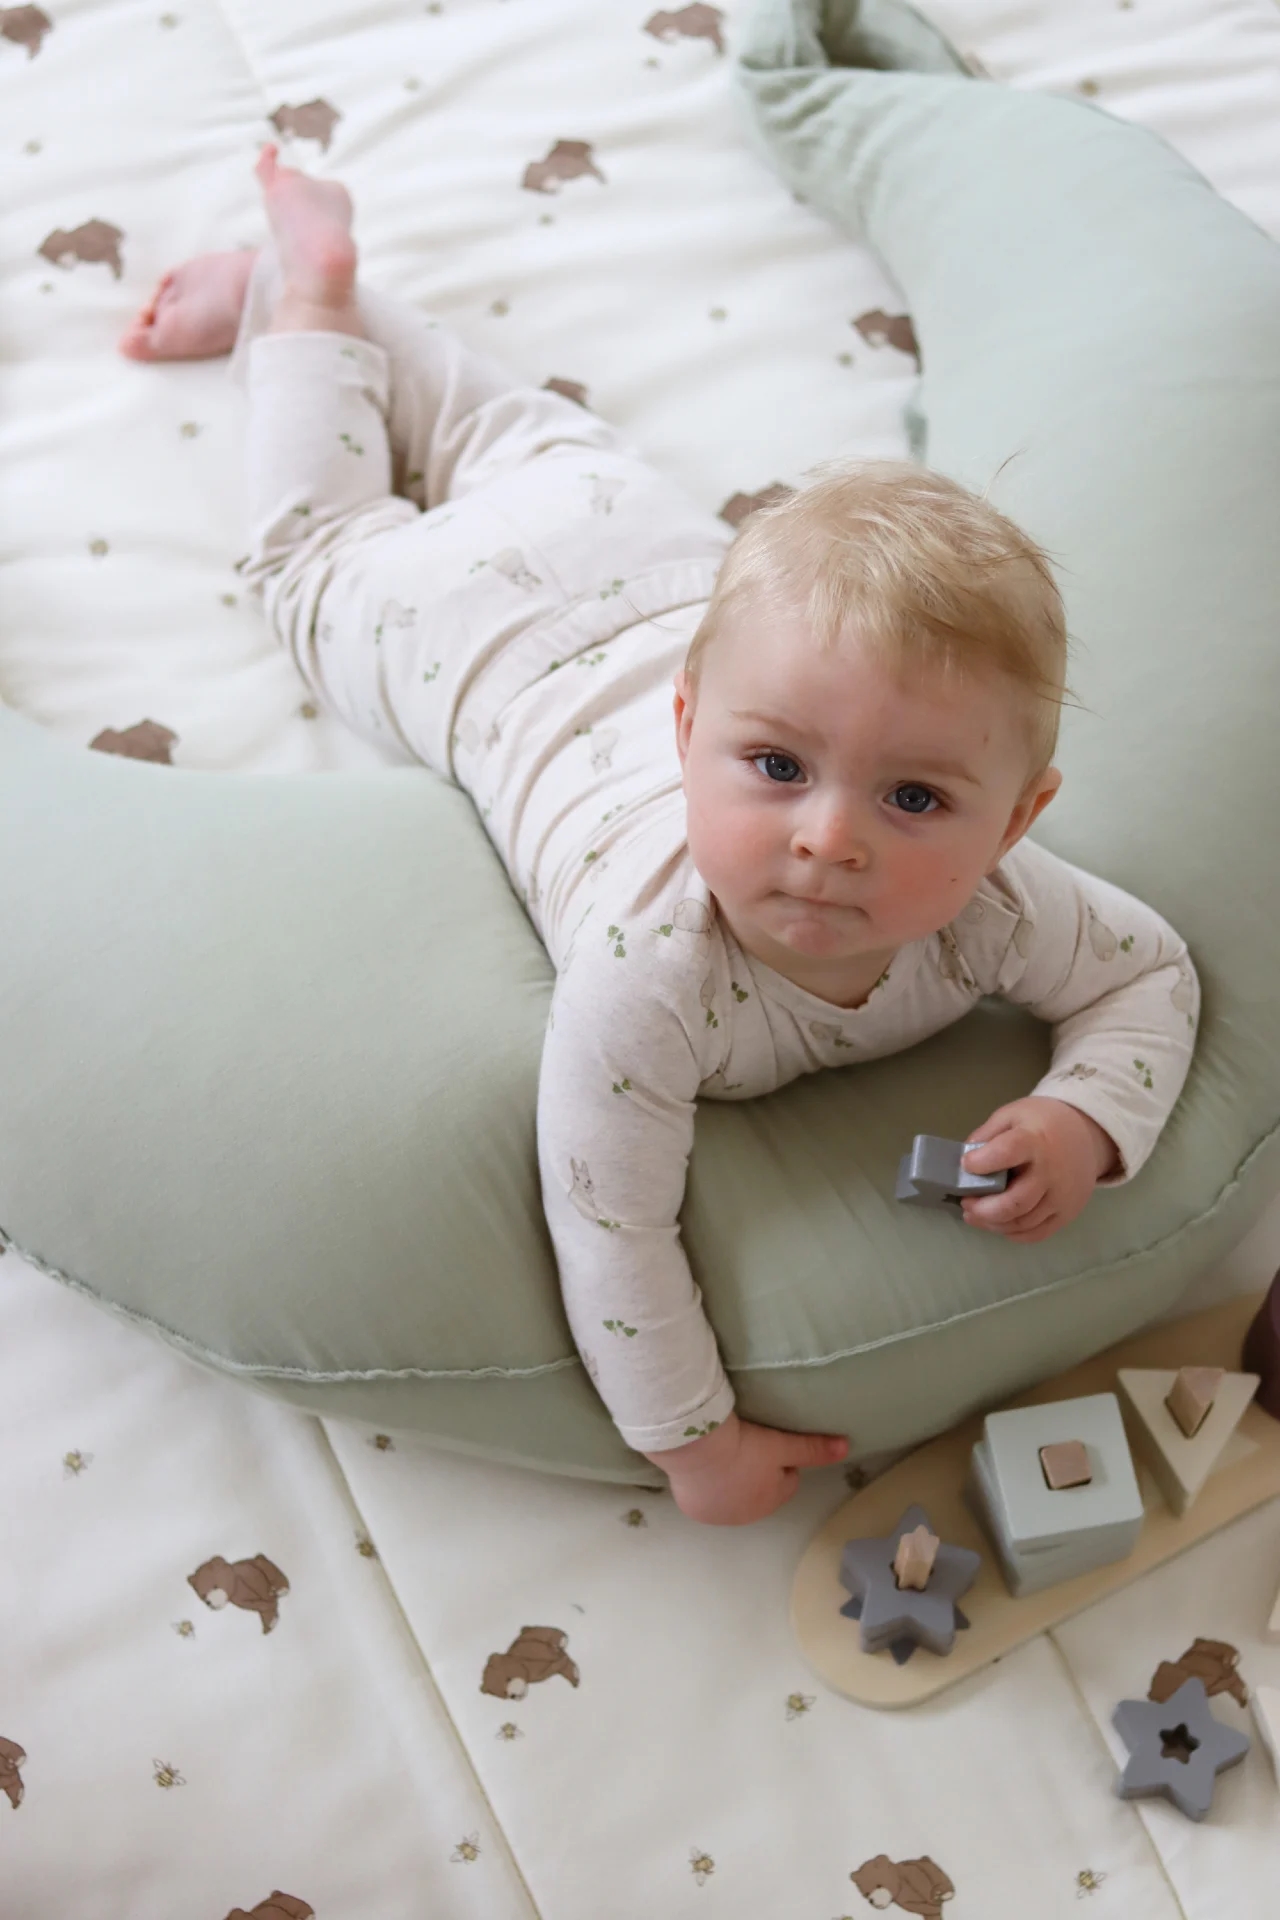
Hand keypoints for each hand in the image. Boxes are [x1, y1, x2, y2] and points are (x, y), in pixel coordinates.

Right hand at [643, 1412, 848, 1524]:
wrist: (696, 1447)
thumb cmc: (745, 1446)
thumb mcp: (781, 1445)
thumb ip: (813, 1448)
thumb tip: (847, 1447)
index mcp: (770, 1502)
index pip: (785, 1482)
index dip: (779, 1462)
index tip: (766, 1445)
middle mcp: (744, 1516)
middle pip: (758, 1491)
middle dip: (755, 1475)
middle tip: (743, 1448)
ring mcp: (716, 1516)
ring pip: (731, 1496)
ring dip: (730, 1482)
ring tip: (722, 1456)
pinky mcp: (693, 1510)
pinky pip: (705, 1498)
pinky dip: (706, 1486)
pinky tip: (703, 1468)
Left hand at [958, 1096, 1118, 1243]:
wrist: (1087, 1135)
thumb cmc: (1043, 1123)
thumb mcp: (1012, 1115)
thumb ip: (986, 1135)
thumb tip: (964, 1161)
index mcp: (1035, 1141)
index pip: (1006, 1153)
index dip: (982, 1162)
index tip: (966, 1165)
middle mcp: (1051, 1173)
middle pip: (1014, 1202)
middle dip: (982, 1208)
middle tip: (966, 1203)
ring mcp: (1061, 1197)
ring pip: (1023, 1222)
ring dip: (993, 1223)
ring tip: (975, 1214)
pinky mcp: (1067, 1214)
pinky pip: (1037, 1234)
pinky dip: (1013, 1233)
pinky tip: (998, 1223)